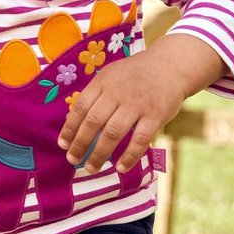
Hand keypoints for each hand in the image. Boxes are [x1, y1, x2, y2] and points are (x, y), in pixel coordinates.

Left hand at [58, 33, 227, 174]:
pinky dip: (129, 156)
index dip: (70, 128)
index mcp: (103, 82)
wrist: (170, 66)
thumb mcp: (111, 76)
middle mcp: (118, 93)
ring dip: (100, 153)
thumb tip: (73, 122)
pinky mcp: (156, 115)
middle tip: (73, 160)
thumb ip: (95, 95)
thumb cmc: (135, 75)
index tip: (63, 144)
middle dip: (80, 144)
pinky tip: (120, 168)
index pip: (81, 107)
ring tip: (92, 168)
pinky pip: (140, 140)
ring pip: (113, 133)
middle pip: (94, 122)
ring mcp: (137, 104)